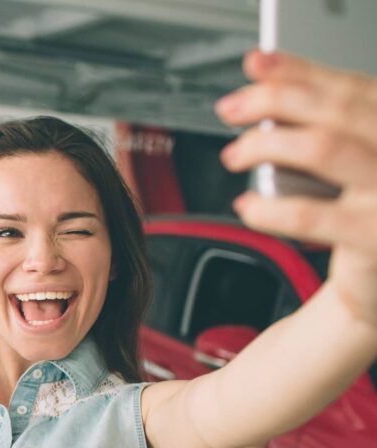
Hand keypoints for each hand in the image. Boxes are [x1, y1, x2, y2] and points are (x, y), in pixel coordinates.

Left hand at [216, 49, 376, 326]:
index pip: (354, 88)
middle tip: (231, 108)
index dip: (302, 72)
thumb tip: (265, 78)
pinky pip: (310, 215)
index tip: (258, 65)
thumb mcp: (355, 160)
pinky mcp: (375, 237)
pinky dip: (268, 208)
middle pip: (338, 110)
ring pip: (325, 148)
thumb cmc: (365, 214)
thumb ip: (324, 121)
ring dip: (267, 144)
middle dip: (274, 100)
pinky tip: (247, 208)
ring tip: (235, 154)